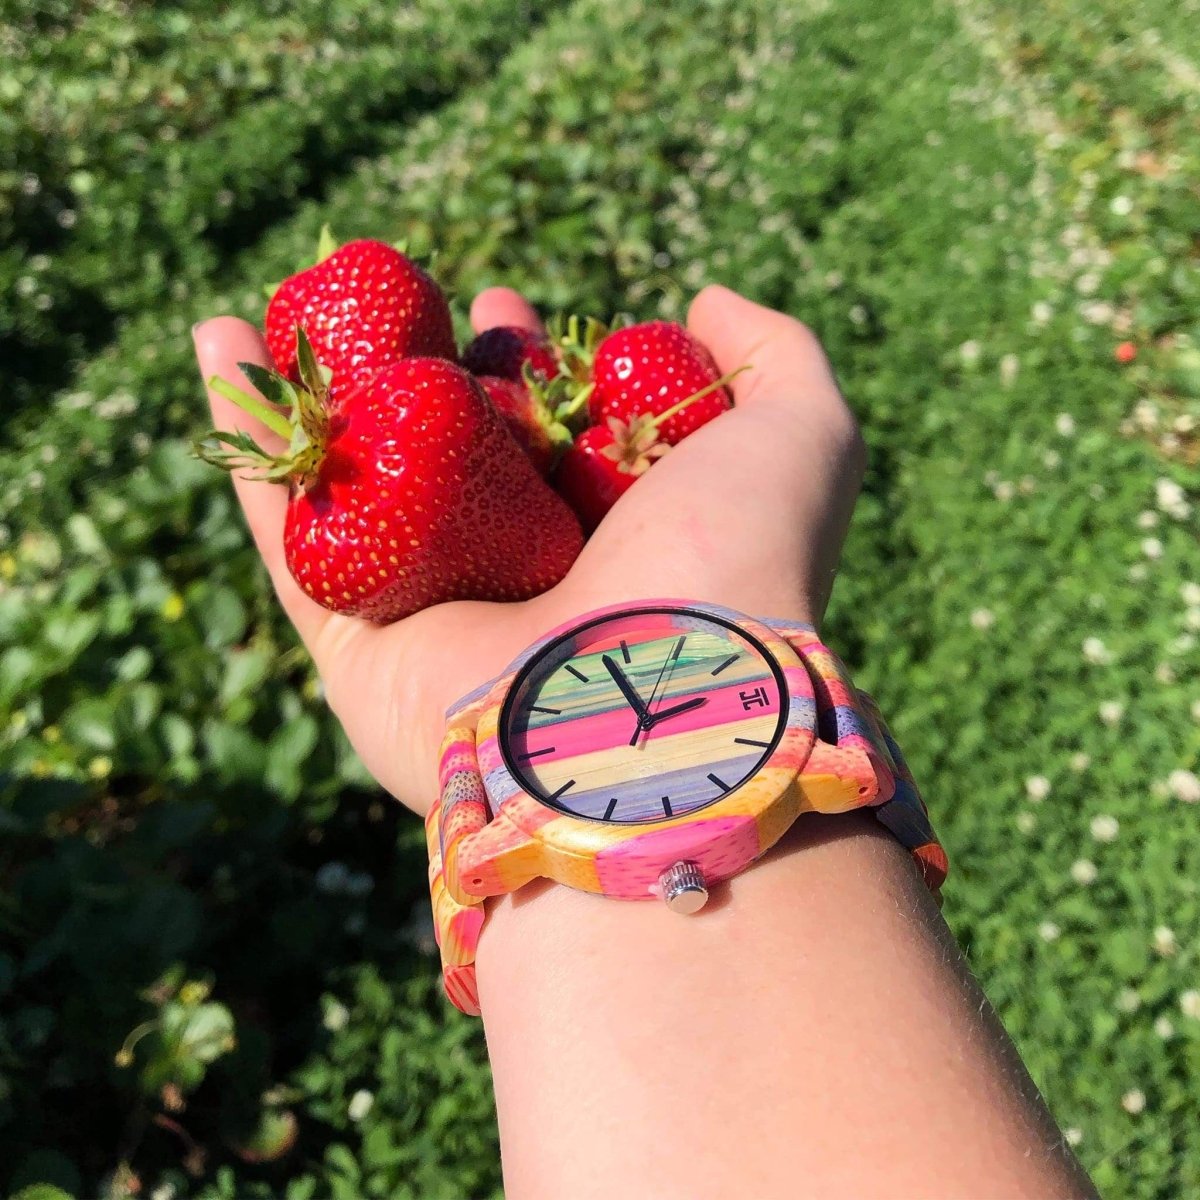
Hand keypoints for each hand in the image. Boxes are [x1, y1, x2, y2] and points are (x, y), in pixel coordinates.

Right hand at [193, 284, 865, 814]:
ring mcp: (437, 617)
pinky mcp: (355, 649)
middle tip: (408, 304)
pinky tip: (215, 350)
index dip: (527, 365)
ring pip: (359, 488)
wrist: (654, 710)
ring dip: (319, 397)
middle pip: (451, 459)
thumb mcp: (801, 436)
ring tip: (292, 311)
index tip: (507, 306)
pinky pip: (286, 534)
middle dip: (426, 378)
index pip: (552, 437)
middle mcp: (525, 584)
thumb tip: (703, 298)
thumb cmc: (738, 566)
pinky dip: (245, 446)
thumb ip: (776, 356)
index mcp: (614, 542)